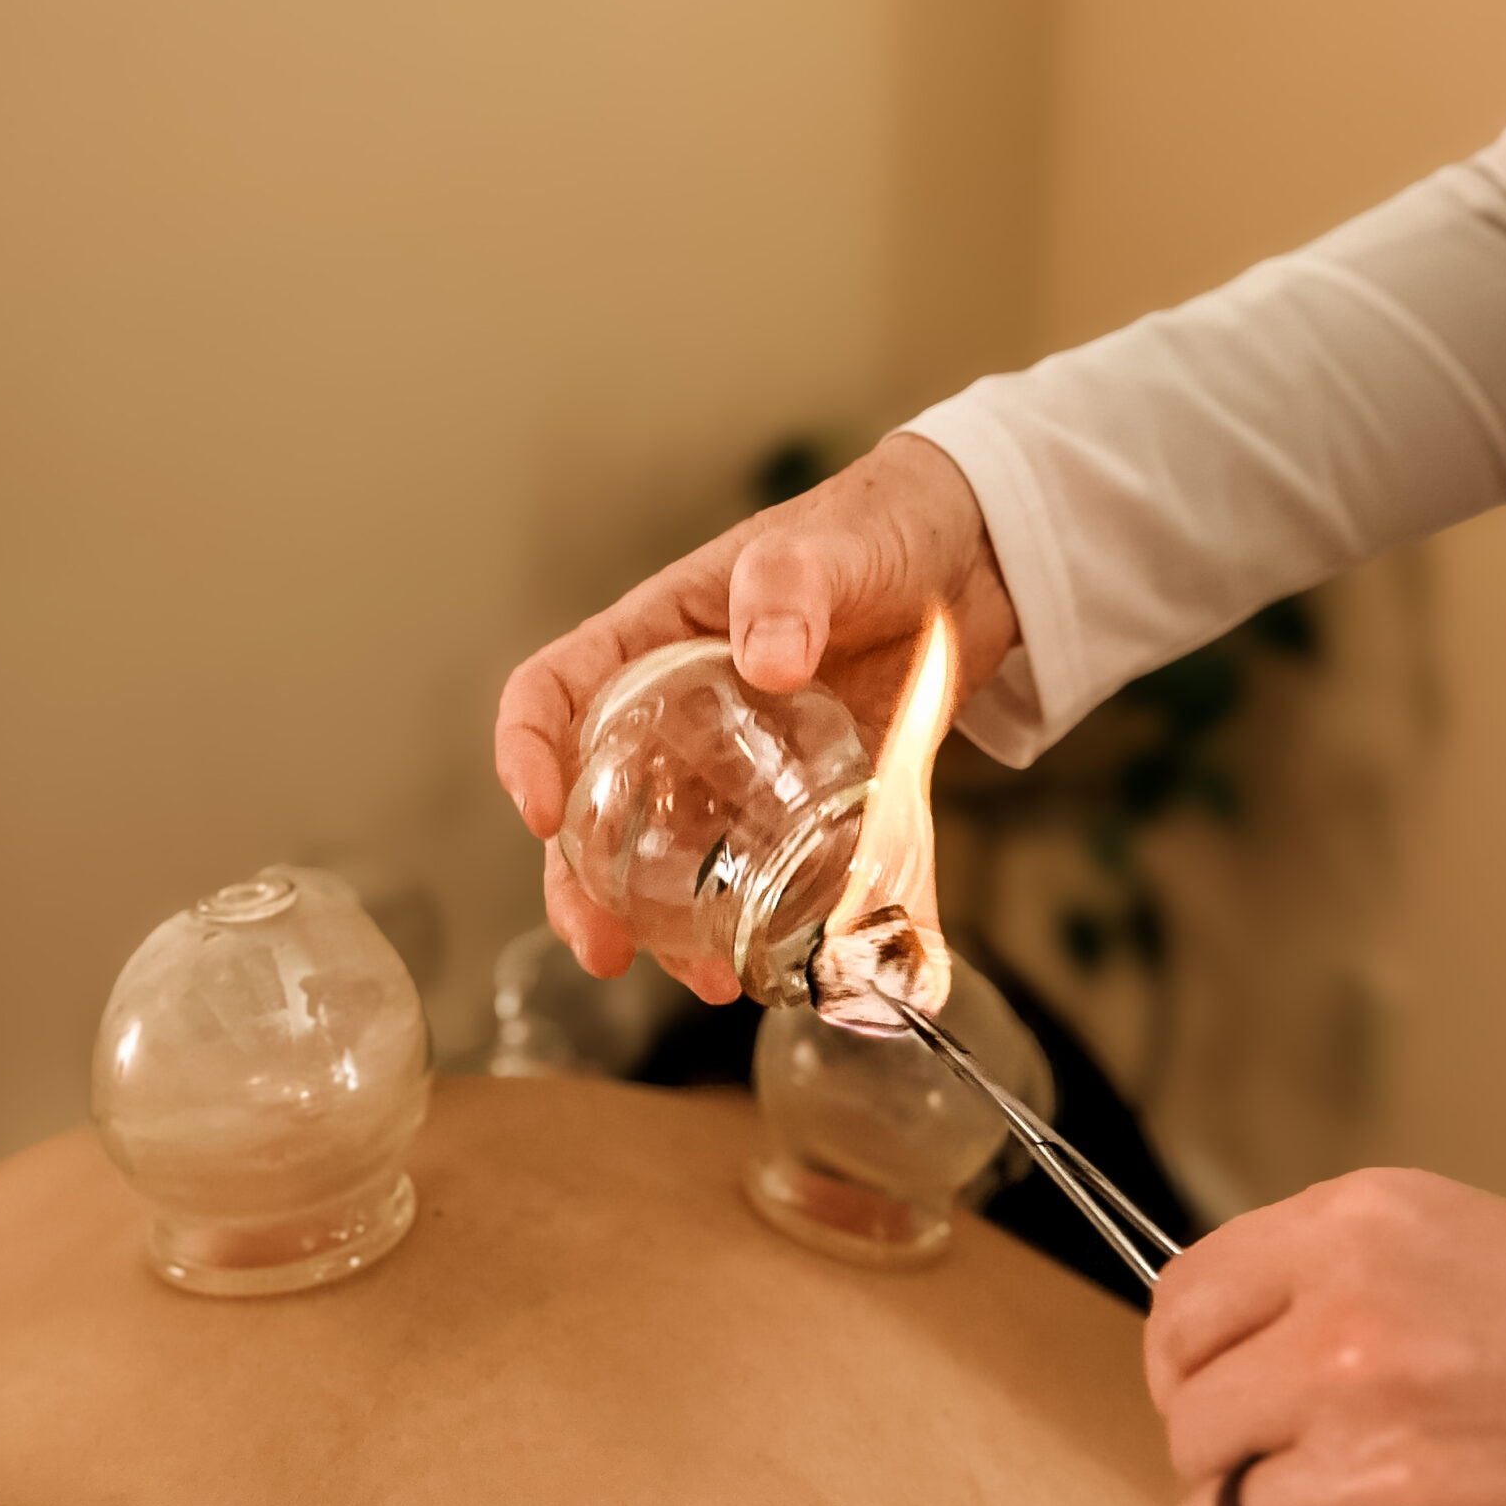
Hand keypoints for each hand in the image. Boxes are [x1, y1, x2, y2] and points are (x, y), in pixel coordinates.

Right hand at [494, 432, 1017, 992]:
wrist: (976, 559)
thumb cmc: (880, 525)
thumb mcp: (827, 543)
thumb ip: (791, 586)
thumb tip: (767, 658)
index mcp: (655, 638)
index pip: (554, 691)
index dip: (529, 750)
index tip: (542, 813)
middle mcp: (680, 713)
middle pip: (598, 807)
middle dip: (584, 887)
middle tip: (604, 948)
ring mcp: (741, 764)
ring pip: (676, 857)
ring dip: (671, 928)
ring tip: (705, 980)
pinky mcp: (806, 801)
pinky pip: (770, 872)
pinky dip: (770, 923)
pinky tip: (788, 965)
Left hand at [1145, 1168, 1505, 1505]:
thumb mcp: (1461, 1251)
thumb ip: (1328, 1297)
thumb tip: (1216, 1370)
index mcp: (1356, 1237)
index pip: (1179, 1311)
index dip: (1196, 1373)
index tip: (1227, 1405)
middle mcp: (1351, 1346)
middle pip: (1191, 1437)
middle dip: (1248, 1470)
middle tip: (1338, 1485)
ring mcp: (1383, 1482)